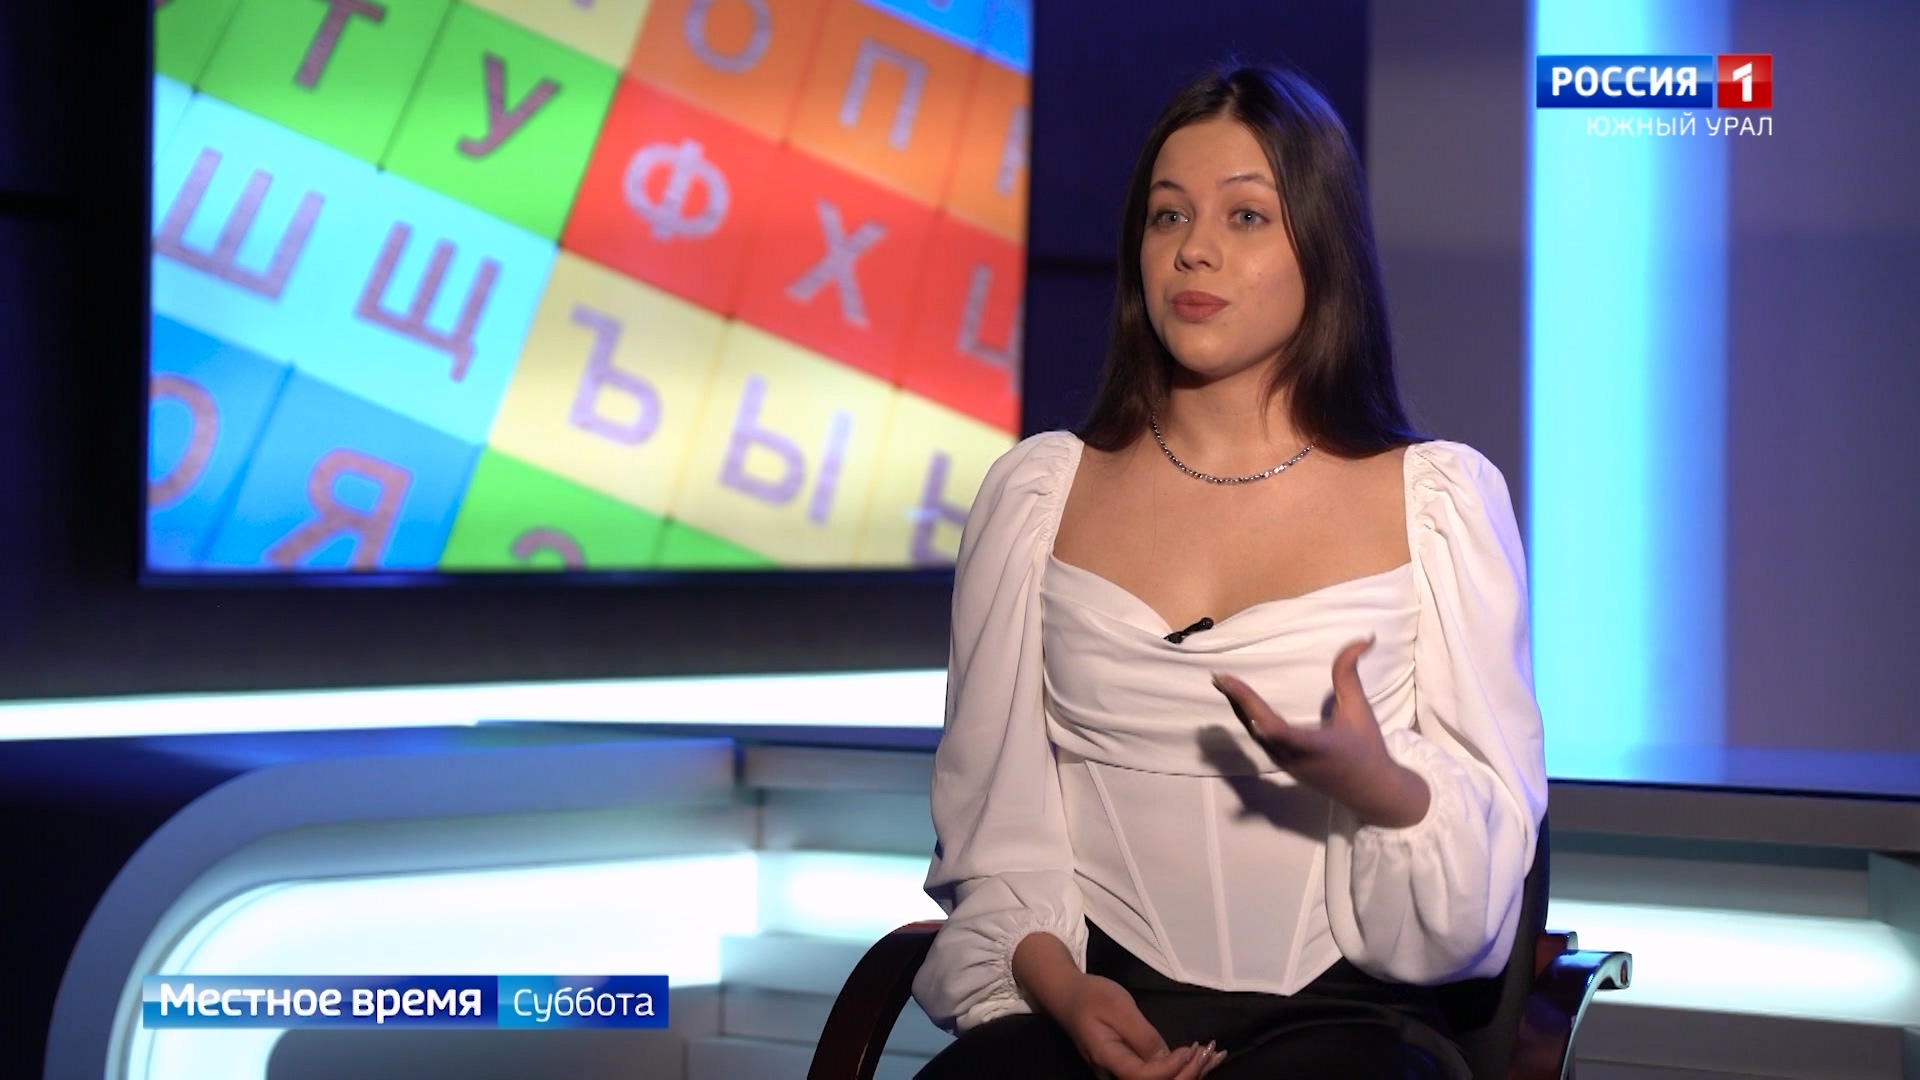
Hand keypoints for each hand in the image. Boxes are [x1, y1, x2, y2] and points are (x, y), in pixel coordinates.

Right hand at [1049, 972, 1227, 1079]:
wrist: (1067, 997)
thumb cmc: (1091, 996)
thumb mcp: (1118, 1007)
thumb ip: (1143, 1036)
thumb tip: (1168, 1059)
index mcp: (1107, 1059)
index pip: (1145, 1078)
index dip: (1172, 1068)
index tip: (1192, 1048)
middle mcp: (1113, 1076)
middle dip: (1188, 1074)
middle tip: (1211, 1051)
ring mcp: (1119, 1076)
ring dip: (1190, 1074)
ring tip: (1214, 1055)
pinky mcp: (1128, 1071)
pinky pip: (1156, 1077)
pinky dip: (1182, 1070)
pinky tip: (1202, 1059)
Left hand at [1211, 635, 1430, 827]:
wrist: (1371, 791)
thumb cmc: (1366, 748)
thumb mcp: (1359, 710)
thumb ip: (1350, 675)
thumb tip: (1362, 639)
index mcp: (1314, 745)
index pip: (1276, 728)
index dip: (1251, 706)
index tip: (1232, 687)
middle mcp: (1294, 757)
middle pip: (1258, 728)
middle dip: (1238, 701)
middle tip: (1219, 677)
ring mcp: (1285, 763)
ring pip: (1255, 734)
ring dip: (1239, 709)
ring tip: (1224, 684)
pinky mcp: (1283, 764)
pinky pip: (1259, 739)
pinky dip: (1247, 718)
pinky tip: (1239, 703)